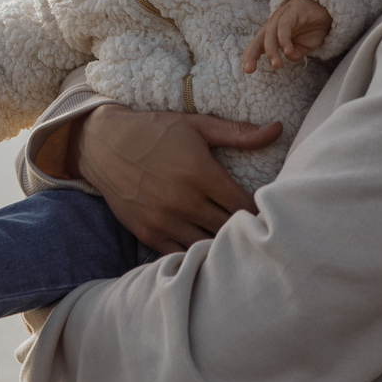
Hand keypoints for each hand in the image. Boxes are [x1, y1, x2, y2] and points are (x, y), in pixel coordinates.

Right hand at [75, 105, 277, 252]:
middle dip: (246, 231)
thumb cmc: (154, 131)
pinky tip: (208, 250)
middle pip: (230, 229)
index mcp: (201, 173)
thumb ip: (238, 133)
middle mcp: (184, 200)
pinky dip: (197, 255)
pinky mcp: (148, 233)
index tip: (268, 211)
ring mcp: (164, 220)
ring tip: (236, 243)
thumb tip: (278, 129)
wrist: (103, 144)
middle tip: (257, 231)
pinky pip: (181, 256)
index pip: (245, 206)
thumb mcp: (197, 125)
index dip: (260, 211)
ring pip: (208, 246)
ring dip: (223, 245)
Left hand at [243, 0, 333, 73]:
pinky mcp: (292, 11)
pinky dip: (284, 38)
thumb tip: (289, 56)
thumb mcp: (304, 47)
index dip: (250, 55)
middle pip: (259, 39)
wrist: (328, 11)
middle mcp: (274, 24)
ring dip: (272, 50)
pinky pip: (284, 25)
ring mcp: (282, 16)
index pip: (258, 44)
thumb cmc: (312, 29)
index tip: (247, 69)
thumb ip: (296, 53)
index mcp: (273, 33)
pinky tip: (288, 50)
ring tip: (276, 64)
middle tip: (249, 69)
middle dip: (252, 54)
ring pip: (271, 33)